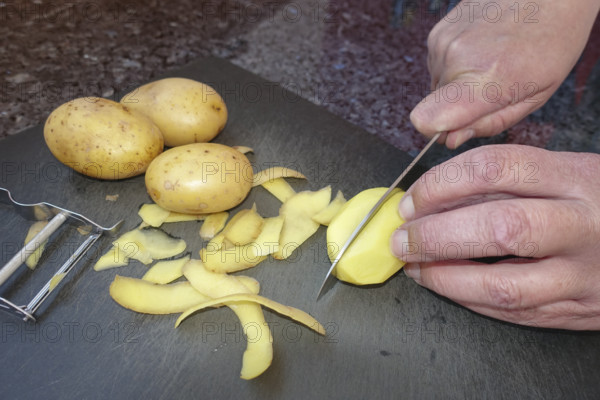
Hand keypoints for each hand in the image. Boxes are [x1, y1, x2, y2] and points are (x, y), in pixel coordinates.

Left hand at [391, 145, 599, 329]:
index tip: (413, 200)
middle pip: (499, 228)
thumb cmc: (596, 203)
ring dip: (445, 278)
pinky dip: (470, 299)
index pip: (496, 168)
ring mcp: (583, 274)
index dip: (441, 184)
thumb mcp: (563, 174)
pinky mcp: (579, 310)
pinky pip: (514, 312)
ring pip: (504, 285)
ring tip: (414, 267)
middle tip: (401, 239)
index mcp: (576, 177)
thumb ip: (505, 181)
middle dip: (435, 235)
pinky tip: (446, 285)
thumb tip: (432, 197)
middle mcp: (582, 224)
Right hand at [411, 0, 599, 147]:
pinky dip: (457, 65)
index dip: (437, 131)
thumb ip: (489, 123)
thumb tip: (450, 139)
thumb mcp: (534, 96)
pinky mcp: (438, 31)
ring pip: (436, 86)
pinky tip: (482, 50)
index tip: (456, 128)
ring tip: (490, 64)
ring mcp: (443, 41)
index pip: (426, 120)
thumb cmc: (551, 40)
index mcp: (486, 80)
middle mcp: (456, 59)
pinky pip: (437, 65)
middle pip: (434, 108)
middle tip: (492, 88)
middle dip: (458, 107)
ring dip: (459, 84)